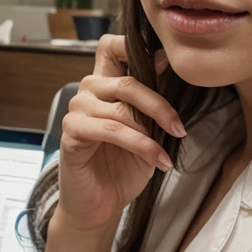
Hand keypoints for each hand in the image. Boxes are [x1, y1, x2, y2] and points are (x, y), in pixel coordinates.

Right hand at [58, 34, 184, 232]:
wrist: (102, 205)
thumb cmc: (124, 167)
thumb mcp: (147, 131)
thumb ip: (151, 102)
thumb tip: (167, 65)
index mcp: (105, 84)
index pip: (111, 46)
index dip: (133, 46)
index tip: (166, 62)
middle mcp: (88, 92)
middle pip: (127, 81)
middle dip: (159, 105)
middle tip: (179, 128)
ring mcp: (77, 111)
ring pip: (122, 109)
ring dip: (152, 133)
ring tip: (167, 153)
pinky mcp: (72, 133)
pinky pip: (112, 131)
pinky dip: (141, 146)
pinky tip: (158, 162)